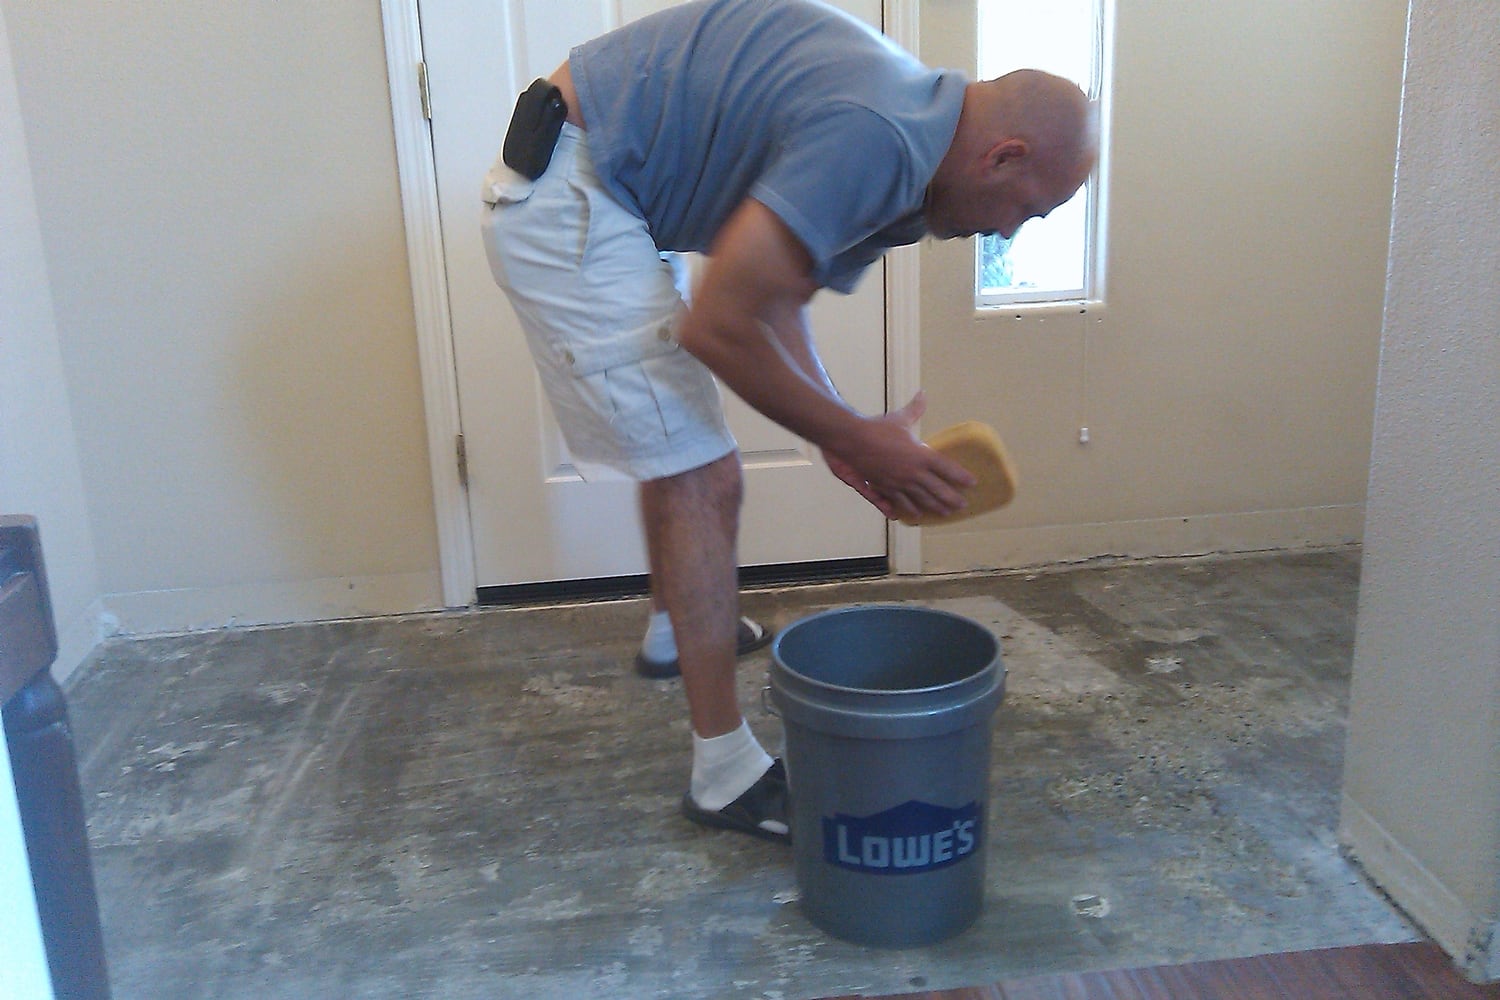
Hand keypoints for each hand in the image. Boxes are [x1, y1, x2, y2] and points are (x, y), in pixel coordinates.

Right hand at [822, 392, 976, 520]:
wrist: (853, 441)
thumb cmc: (878, 429)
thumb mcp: (900, 419)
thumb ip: (915, 409)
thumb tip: (923, 394)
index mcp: (921, 455)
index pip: (947, 469)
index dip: (961, 477)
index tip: (972, 483)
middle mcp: (913, 473)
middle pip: (938, 490)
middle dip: (952, 499)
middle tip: (962, 506)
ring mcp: (899, 483)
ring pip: (921, 499)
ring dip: (935, 507)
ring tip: (945, 513)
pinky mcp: (886, 488)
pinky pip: (901, 502)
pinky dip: (909, 510)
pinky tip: (916, 515)